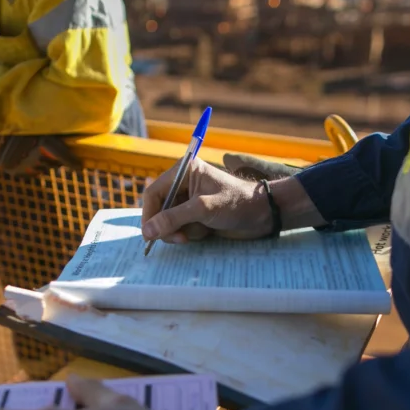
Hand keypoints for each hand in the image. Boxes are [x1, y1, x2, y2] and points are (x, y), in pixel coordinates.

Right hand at [141, 158, 272, 243]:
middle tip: (180, 238)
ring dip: (182, 231)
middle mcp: (183, 185)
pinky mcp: (196, 215)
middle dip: (168, 226)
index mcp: (184, 172)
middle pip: (159, 210)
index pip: (154, 193)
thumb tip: (147, 231)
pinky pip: (181, 229)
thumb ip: (173, 219)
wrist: (263, 215)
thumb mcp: (203, 209)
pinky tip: (207, 231)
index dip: (149, 214)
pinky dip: (191, 234)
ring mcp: (189, 201)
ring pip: (169, 223)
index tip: (150, 234)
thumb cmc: (237, 203)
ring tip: (202, 231)